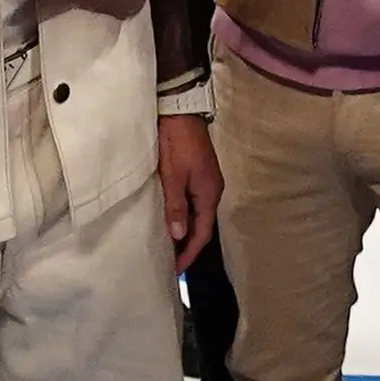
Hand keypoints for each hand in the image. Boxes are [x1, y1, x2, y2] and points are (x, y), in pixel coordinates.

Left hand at [156, 113, 221, 271]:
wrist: (180, 110)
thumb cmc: (176, 143)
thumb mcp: (172, 176)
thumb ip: (176, 206)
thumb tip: (179, 235)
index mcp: (209, 194)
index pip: (202, 233)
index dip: (189, 253)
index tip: (176, 270)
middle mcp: (211, 190)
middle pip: (202, 225)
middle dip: (187, 245)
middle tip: (169, 262)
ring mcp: (205, 181)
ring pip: (197, 214)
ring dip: (185, 231)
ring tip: (168, 246)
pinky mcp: (197, 174)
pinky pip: (192, 203)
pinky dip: (183, 216)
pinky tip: (171, 220)